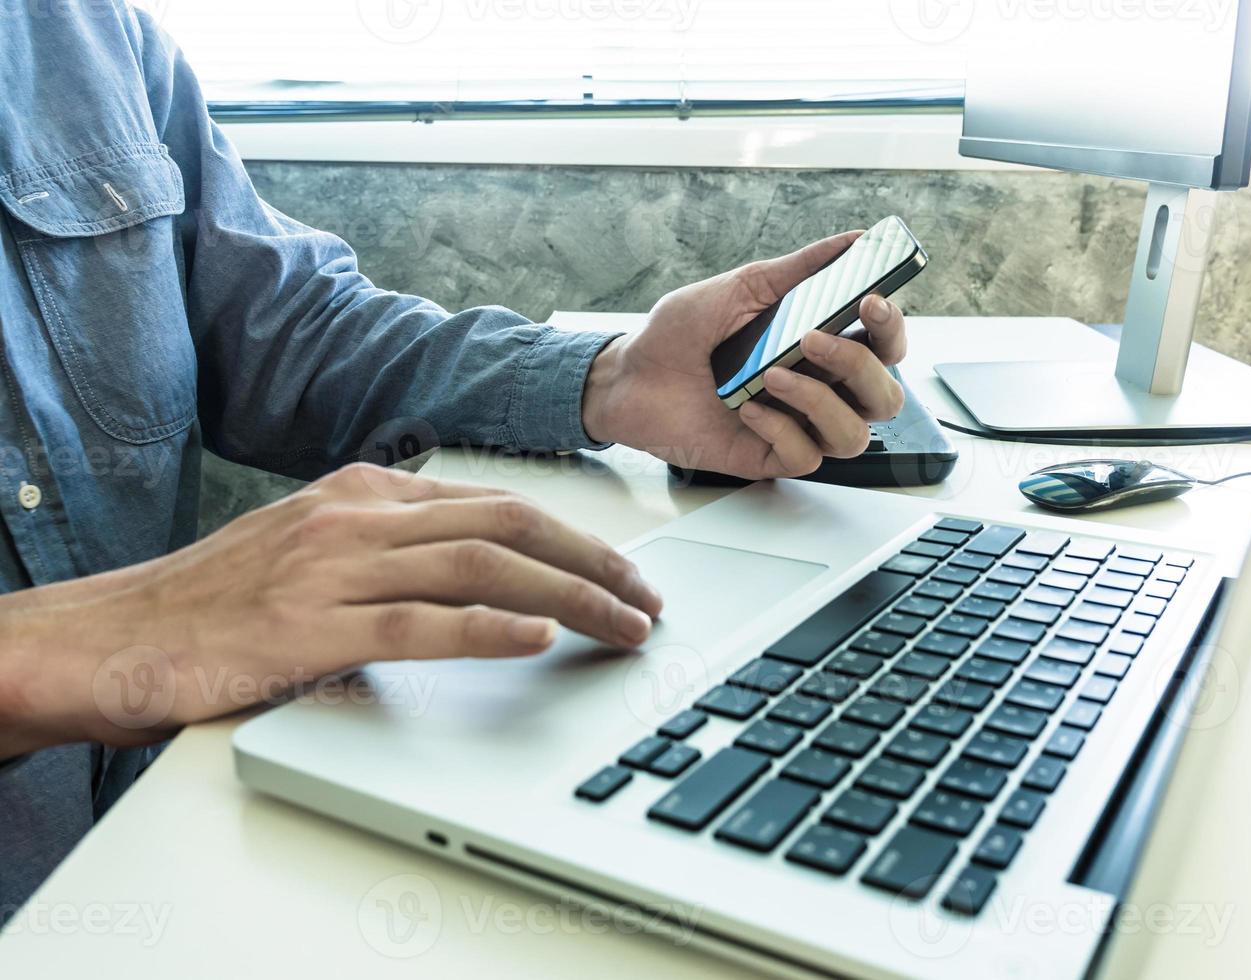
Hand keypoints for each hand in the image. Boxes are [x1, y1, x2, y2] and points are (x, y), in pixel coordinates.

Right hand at [1, 464, 661, 752]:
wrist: (113, 634)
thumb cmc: (220, 600)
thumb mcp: (318, 548)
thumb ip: (394, 548)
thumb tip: (483, 566)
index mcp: (367, 491)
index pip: (498, 502)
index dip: (575, 536)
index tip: (623, 569)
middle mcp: (359, 515)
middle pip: (509, 523)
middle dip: (593, 560)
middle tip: (647, 599)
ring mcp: (334, 567)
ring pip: (481, 566)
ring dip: (568, 597)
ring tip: (622, 624)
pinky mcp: (309, 626)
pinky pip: (418, 622)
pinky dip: (486, 629)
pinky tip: (535, 639)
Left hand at [581, 232, 907, 478]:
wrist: (631, 375)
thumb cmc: (683, 333)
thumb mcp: (741, 287)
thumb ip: (800, 269)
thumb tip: (853, 240)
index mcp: (822, 345)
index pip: (884, 347)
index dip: (892, 329)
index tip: (872, 303)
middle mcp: (819, 389)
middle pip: (885, 397)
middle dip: (860, 367)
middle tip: (812, 339)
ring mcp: (798, 426)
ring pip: (855, 436)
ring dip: (820, 402)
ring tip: (771, 375)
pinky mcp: (770, 456)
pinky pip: (805, 457)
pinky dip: (780, 429)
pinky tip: (747, 408)